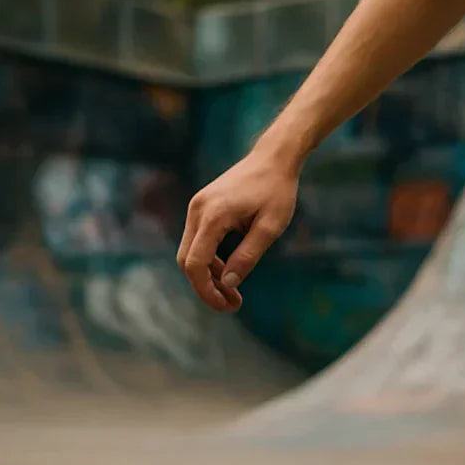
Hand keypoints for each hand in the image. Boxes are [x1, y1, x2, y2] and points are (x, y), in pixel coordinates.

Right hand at [177, 150, 299, 311]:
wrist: (273, 158)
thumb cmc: (277, 191)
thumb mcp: (270, 228)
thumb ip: (248, 256)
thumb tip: (228, 284)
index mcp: (213, 216)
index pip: (195, 263)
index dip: (206, 290)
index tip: (226, 306)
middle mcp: (198, 210)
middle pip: (187, 260)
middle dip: (205, 287)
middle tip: (232, 304)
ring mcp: (197, 207)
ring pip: (190, 252)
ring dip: (208, 276)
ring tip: (234, 294)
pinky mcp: (202, 207)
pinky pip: (198, 240)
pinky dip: (210, 260)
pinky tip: (230, 272)